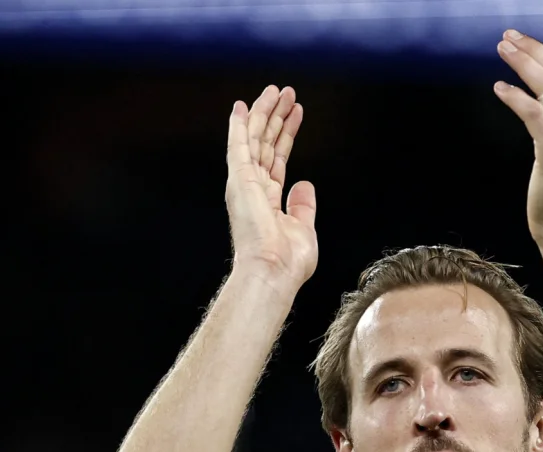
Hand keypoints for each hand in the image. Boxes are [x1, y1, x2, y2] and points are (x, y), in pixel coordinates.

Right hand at [226, 85, 317, 288]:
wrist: (273, 270)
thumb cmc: (287, 261)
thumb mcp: (303, 227)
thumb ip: (302, 205)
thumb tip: (304, 184)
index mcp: (268, 200)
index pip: (277, 159)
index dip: (286, 135)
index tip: (295, 115)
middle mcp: (254, 188)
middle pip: (266, 143)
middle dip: (276, 117)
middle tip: (286, 93)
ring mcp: (245, 183)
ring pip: (255, 138)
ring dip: (265, 113)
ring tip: (277, 91)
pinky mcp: (239, 179)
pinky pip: (238, 145)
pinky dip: (239, 125)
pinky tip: (243, 107)